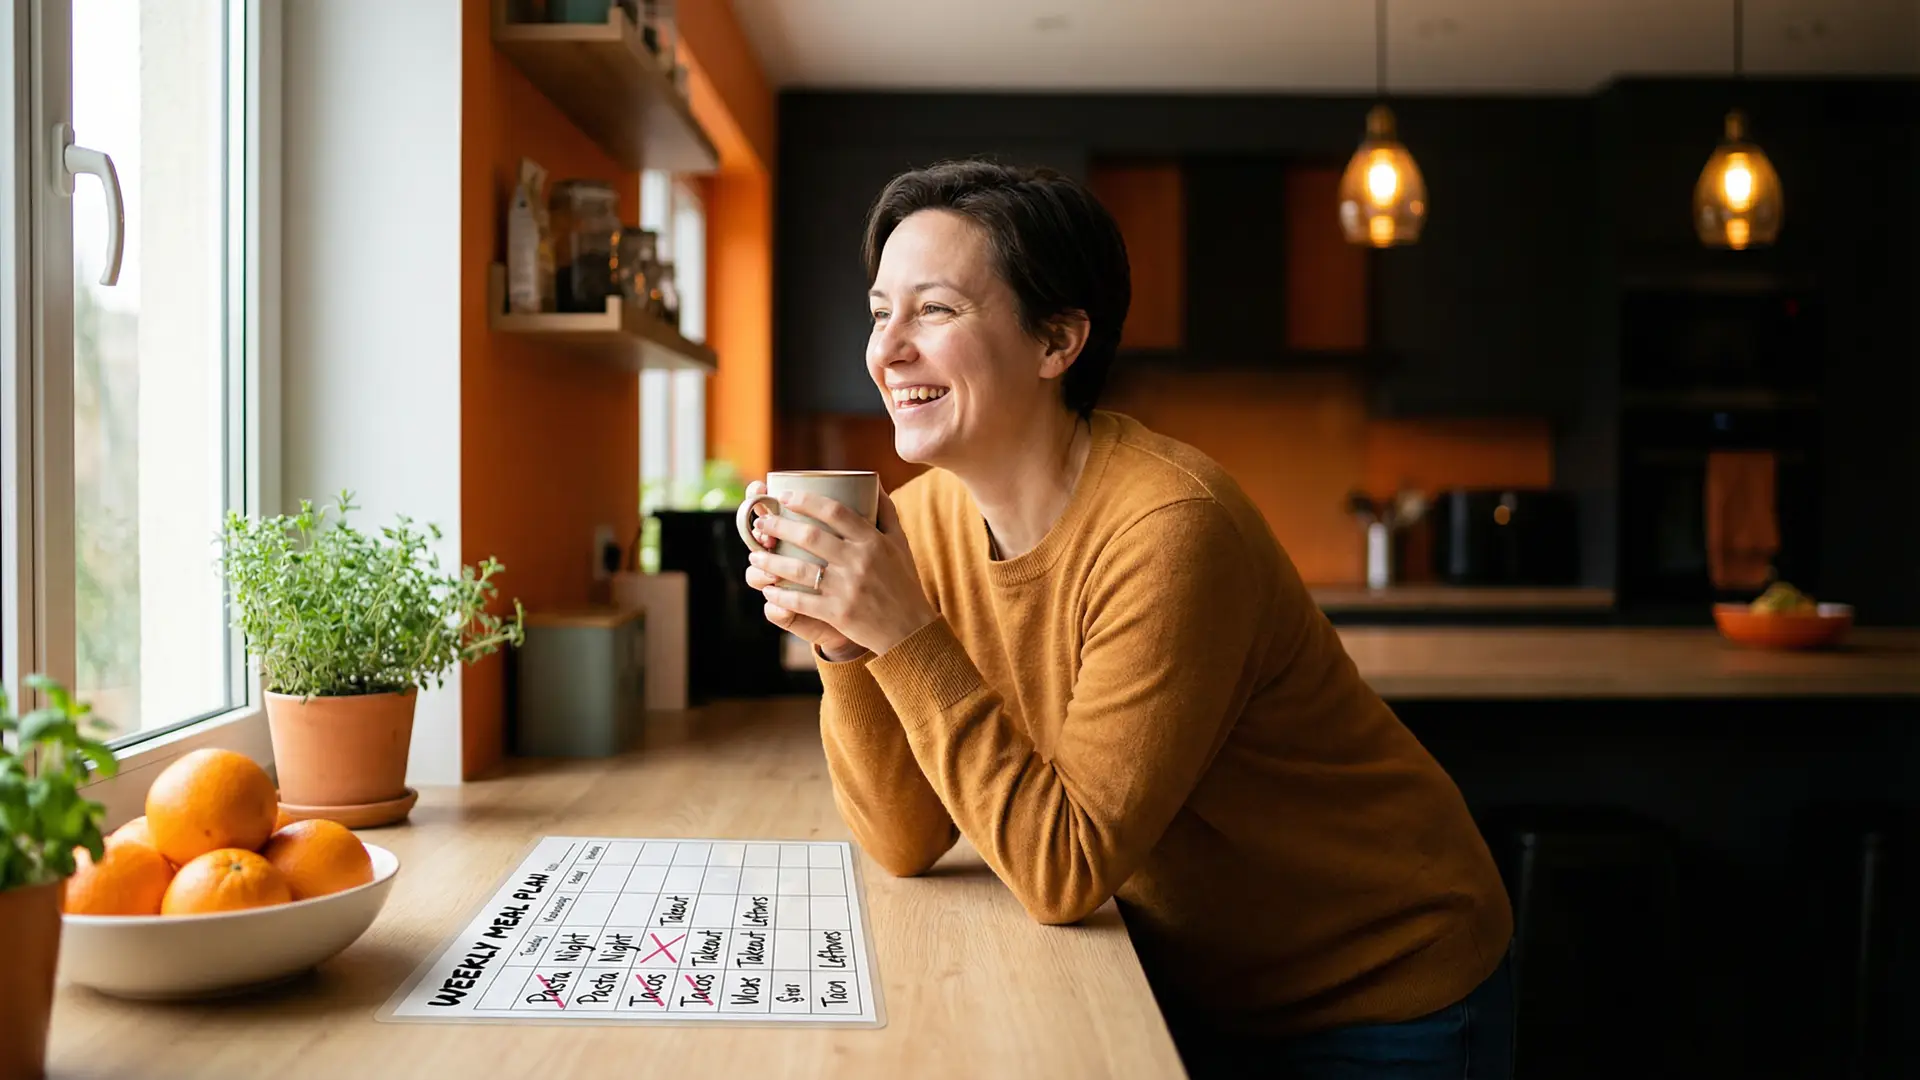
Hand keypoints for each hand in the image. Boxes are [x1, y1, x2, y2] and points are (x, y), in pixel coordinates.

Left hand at [747, 483, 935, 657]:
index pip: (835, 511)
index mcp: (873, 540)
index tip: (784, 496)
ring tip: (755, 556)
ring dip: (772, 561)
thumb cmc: (903, 583)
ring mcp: (847, 588)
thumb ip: (886, 512)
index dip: (805, 500)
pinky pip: (802, 601)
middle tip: (760, 522)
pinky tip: (768, 590)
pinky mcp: (838, 613)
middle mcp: (859, 561)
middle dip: (779, 526)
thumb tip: (874, 482)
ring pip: (799, 568)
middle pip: (810, 536)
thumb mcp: (900, 543)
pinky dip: (781, 595)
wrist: (911, 629)